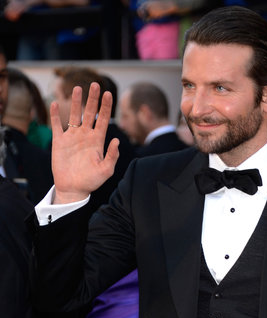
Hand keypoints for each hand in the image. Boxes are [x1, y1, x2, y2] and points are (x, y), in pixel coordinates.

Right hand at [50, 82, 118, 203]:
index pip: (103, 120)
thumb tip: (116, 141)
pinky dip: (55, 115)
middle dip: (93, 99)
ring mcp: (72, 137)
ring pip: (74, 115)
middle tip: (95, 84)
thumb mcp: (106, 170)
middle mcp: (86, 136)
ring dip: (75, 102)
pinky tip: (55, 104)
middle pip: (90, 113)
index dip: (106, 107)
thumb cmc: (92, 181)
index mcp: (98, 141)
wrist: (74, 188)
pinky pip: (56, 125)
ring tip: (78, 88)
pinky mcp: (59, 142)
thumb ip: (112, 156)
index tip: (109, 94)